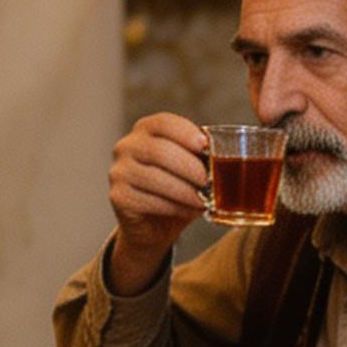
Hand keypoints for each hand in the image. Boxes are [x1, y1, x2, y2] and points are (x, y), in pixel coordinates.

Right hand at [105, 112, 208, 293]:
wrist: (154, 223)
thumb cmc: (177, 188)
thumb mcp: (191, 167)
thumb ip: (202, 157)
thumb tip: (228, 155)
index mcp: (145, 129)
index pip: (163, 123)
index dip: (185, 133)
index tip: (205, 146)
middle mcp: (127, 146)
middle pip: (159, 151)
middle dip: (189, 167)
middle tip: (208, 181)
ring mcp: (119, 171)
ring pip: (154, 178)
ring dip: (184, 191)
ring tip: (203, 199)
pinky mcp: (118, 196)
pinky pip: (148, 200)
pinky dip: (174, 206)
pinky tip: (188, 209)